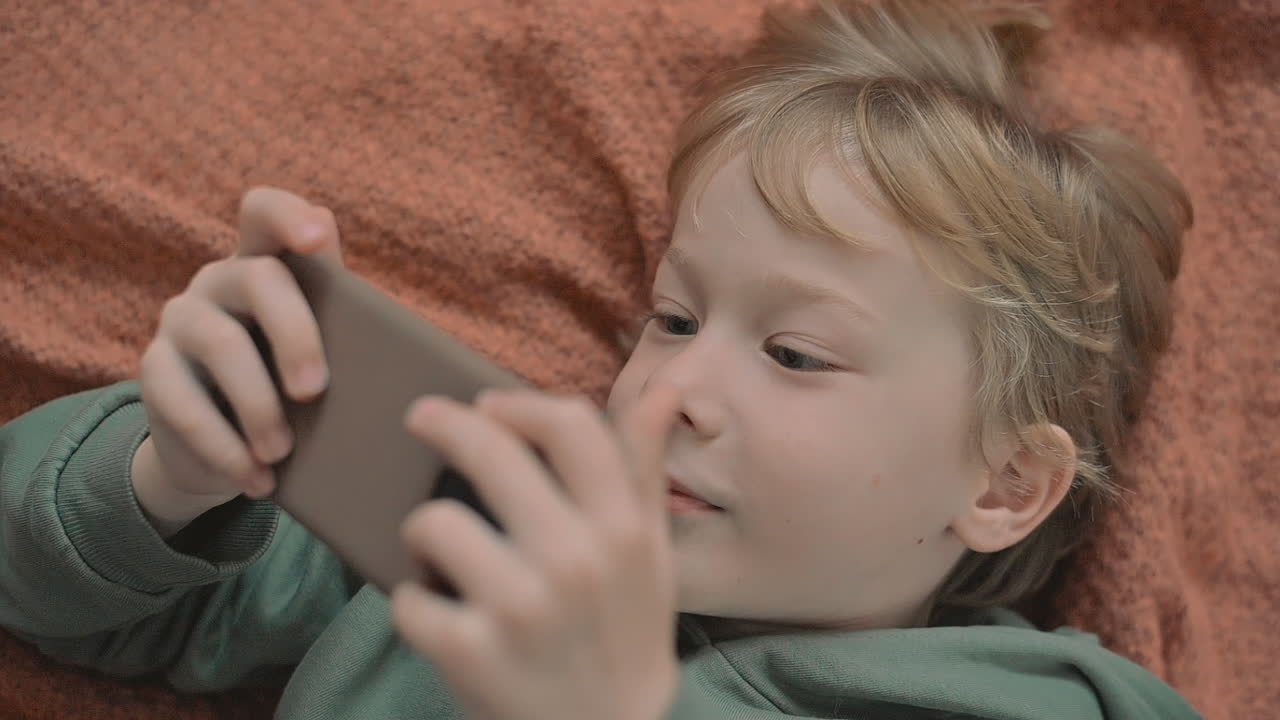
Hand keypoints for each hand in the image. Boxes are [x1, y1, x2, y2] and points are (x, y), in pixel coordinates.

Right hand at [131, 188, 343, 535]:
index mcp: (265, 264)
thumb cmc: (297, 393)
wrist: (228, 454)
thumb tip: (421, 363)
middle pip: (258, 278)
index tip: (318, 238)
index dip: (288, 215)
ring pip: (219, 340)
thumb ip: (356, 337)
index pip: (263, 212)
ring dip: (258, 403)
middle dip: (296, 334)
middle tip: (316, 392)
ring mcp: (180, 322)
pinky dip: (224, 447)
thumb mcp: (329, 361)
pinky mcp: (154, 373)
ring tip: (283, 453)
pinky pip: (183, 402)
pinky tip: (256, 479)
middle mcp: (217, 281)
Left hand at [390, 386, 682, 719]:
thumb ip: (644, 468)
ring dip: (425, 530)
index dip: (521, 404)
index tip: (488, 404)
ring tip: (440, 551)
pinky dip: (415, 603)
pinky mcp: (473, 654)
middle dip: (444, 424)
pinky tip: (439, 612)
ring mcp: (521, 607)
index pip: (571, 427)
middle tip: (421, 416)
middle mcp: (574, 559)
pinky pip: (408, 599)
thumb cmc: (625, 632)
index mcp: (622, 528)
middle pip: (492, 451)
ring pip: (434, 521)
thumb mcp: (649, 552)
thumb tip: (665, 389)